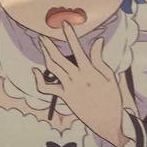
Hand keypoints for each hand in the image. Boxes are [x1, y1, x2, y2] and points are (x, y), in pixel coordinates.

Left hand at [32, 23, 134, 146]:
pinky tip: (35, 71)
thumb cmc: (111, 99)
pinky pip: (47, 89)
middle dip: (49, 45)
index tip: (64, 24)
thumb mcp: (109, 77)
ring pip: (52, 69)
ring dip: (45, 55)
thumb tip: (97, 41)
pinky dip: (39, 80)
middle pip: (58, 58)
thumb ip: (100, 59)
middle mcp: (77, 78)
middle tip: (42, 35)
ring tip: (42, 45)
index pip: (77, 49)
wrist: (107, 122)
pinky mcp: (64, 98)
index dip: (70, 35)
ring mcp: (68, 88)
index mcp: (90, 71)